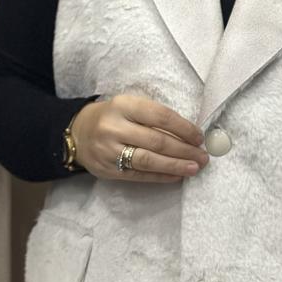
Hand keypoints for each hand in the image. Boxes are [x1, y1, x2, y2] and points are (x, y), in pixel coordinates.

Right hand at [70, 94, 208, 181]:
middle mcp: (114, 128)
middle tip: (203, 157)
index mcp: (123, 105)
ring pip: (149, 161)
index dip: (183, 128)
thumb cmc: (113, 117)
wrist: (78, 132)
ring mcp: (109, 150)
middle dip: (184, 150)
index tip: (199, 137)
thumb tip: (189, 134)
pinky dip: (161, 176)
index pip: (160, 116)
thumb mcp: (129, 106)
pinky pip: (140, 175)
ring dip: (176, 166)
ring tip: (195, 168)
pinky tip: (177, 176)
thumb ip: (154, 116)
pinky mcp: (108, 170)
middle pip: (157, 141)